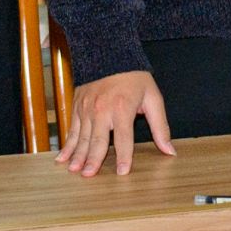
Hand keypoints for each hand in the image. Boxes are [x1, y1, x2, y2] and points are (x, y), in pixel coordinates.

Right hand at [56, 69, 172, 175]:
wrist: (110, 54)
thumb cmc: (135, 79)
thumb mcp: (153, 98)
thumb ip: (160, 126)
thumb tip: (169, 150)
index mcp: (123, 108)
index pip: (124, 137)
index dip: (124, 156)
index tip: (122, 172)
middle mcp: (102, 109)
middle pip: (98, 139)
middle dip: (93, 159)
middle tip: (89, 176)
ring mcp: (87, 108)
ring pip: (82, 137)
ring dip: (77, 155)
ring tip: (74, 171)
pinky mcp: (77, 106)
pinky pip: (72, 129)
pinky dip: (67, 145)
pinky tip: (61, 158)